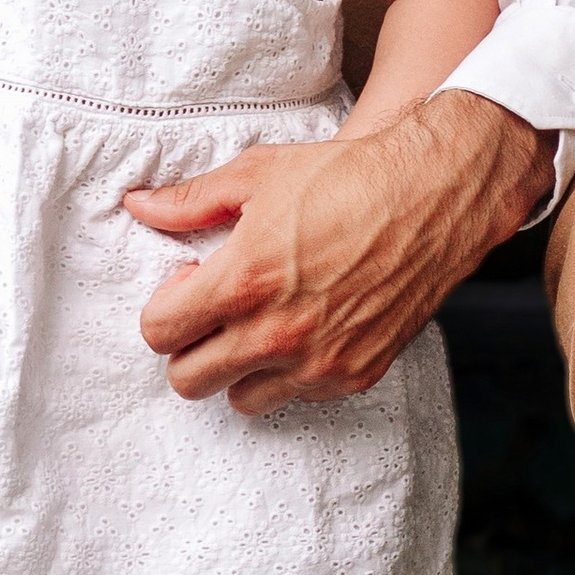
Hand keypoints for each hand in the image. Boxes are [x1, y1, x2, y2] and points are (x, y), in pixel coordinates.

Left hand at [122, 91, 553, 413]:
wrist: (434, 195)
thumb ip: (191, 200)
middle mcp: (278, 332)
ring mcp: (319, 361)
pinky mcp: (356, 374)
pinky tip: (304, 328)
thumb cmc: (346, 177)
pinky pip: (297, 397)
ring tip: (258, 324)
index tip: (188, 285)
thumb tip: (140, 206)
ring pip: (240, 400)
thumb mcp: (258, 174)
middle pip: (188, 380)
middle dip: (190, 346)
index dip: (165, 308)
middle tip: (214, 312)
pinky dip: (290, 373)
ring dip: (238, 368)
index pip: (159, 333)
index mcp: (244, 281)